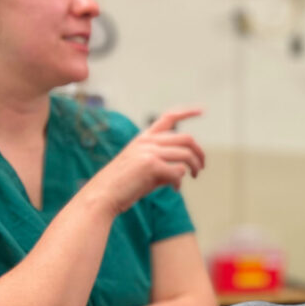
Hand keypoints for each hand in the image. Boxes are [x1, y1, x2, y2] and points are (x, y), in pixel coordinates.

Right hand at [85, 107, 205, 215]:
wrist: (102, 195)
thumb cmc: (123, 184)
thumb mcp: (143, 167)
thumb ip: (163, 162)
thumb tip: (185, 169)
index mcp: (144, 138)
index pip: (169, 118)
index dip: (187, 112)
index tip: (202, 110)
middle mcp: (147, 141)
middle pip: (186, 138)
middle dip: (199, 153)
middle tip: (200, 167)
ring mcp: (149, 151)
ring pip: (186, 154)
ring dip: (194, 167)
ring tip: (194, 176)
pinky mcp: (151, 165)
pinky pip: (178, 171)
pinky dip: (179, 182)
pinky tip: (174, 189)